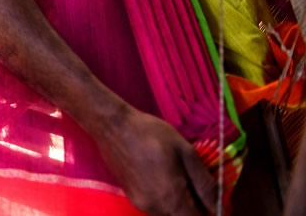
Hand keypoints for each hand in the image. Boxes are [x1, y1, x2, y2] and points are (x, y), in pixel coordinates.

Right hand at [97, 109, 216, 214]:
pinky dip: (165, 199)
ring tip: (178, 177)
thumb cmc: (151, 133)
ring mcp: (141, 203)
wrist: (113, 125)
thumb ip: (204, 182)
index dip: (210, 211)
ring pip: (169, 214)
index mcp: (172, 198)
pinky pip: (156, 207)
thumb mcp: (185, 151)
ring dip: (179, 204)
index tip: (213, 199)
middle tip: (197, 184)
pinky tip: (162, 176)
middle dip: (194, 208)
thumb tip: (218, 206)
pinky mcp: (131, 197)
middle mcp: (155, 207)